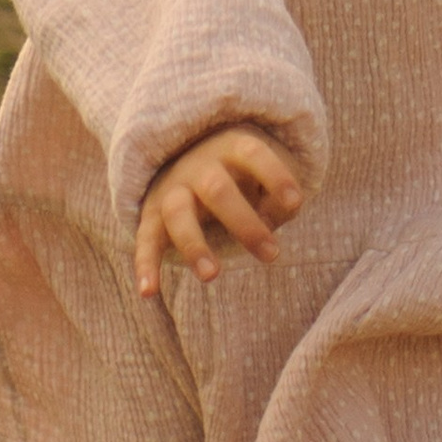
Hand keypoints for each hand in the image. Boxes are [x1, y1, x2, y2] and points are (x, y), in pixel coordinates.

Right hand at [135, 124, 304, 300]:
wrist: (188, 159)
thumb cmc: (245, 177)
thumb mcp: (268, 179)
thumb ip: (279, 200)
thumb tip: (269, 221)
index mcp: (231, 149)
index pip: (252, 154)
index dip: (274, 175)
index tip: (296, 202)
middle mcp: (198, 167)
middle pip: (217, 189)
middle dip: (244, 223)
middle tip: (272, 254)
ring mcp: (172, 190)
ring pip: (178, 213)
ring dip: (193, 244)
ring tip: (211, 276)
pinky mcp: (152, 216)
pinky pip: (145, 240)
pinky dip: (145, 265)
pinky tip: (148, 293)